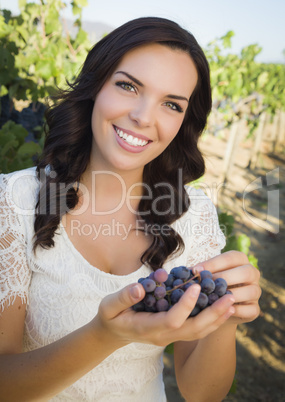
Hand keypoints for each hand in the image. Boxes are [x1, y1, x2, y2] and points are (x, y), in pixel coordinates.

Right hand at [93, 279, 235, 347]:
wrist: (113, 332)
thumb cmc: (111, 316)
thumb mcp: (110, 305)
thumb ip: (124, 297)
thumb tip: (140, 287)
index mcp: (148, 328)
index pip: (172, 320)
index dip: (185, 305)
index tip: (196, 286)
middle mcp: (163, 336)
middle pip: (193, 330)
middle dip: (213, 314)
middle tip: (230, 296)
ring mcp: (170, 337)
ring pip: (198, 332)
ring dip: (217, 318)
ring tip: (232, 301)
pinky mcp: (174, 332)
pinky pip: (196, 329)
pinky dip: (211, 319)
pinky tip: (221, 307)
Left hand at [193, 250, 260, 324]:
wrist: (216, 309)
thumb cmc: (209, 285)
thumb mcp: (206, 276)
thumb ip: (201, 272)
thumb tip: (189, 271)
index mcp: (240, 260)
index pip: (230, 258)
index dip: (213, 263)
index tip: (197, 270)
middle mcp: (252, 273)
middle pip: (246, 272)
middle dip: (226, 278)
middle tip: (208, 285)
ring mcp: (256, 291)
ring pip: (251, 291)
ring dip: (232, 295)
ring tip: (215, 299)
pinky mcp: (255, 309)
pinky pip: (250, 309)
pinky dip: (236, 311)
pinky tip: (222, 311)